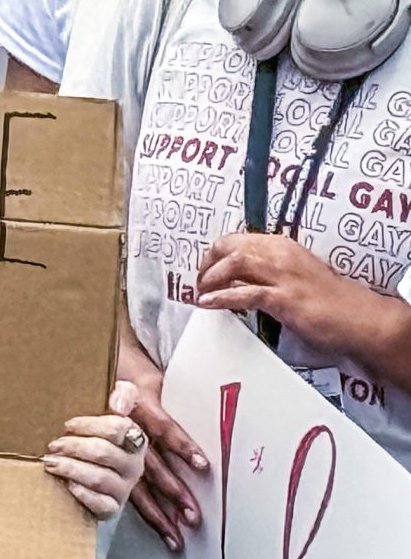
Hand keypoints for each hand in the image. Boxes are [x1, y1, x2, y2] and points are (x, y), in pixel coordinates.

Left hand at [44, 381, 147, 519]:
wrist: (89, 465)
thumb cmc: (96, 432)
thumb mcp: (108, 405)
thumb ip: (122, 393)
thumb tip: (118, 405)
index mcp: (134, 438)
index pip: (119, 428)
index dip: (91, 425)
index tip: (68, 424)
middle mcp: (133, 465)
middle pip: (105, 453)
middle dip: (75, 447)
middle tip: (53, 445)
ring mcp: (124, 488)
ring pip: (100, 478)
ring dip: (72, 468)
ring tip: (50, 462)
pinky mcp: (112, 508)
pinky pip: (102, 505)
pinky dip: (83, 494)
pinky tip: (67, 484)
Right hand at [120, 332, 209, 550]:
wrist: (96, 372)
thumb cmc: (131, 377)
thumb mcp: (148, 378)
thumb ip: (169, 394)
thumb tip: (197, 400)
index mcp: (135, 403)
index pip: (160, 426)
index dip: (180, 445)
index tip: (202, 466)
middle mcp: (121, 429)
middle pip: (148, 463)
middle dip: (171, 490)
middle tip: (192, 514)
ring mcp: (112, 448)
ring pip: (135, 482)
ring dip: (158, 510)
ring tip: (176, 534)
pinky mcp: (109, 463)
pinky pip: (125, 490)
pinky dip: (144, 512)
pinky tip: (159, 530)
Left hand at [195, 230, 371, 344]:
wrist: (360, 319)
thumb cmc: (329, 299)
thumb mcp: (294, 274)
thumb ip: (268, 271)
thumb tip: (238, 277)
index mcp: (282, 245)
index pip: (236, 239)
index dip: (215, 252)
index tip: (205, 267)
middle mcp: (280, 254)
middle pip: (229, 247)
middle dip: (207, 263)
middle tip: (199, 281)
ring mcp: (283, 276)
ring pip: (234, 264)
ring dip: (210, 278)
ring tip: (201, 291)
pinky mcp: (285, 298)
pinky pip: (244, 293)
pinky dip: (221, 297)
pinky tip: (209, 303)